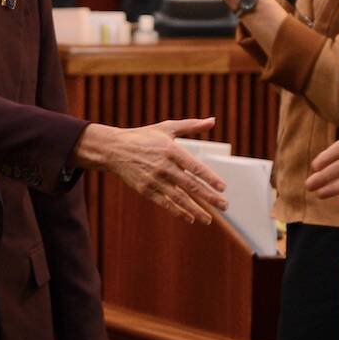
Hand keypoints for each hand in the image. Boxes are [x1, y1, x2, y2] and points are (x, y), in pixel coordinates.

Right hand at [72, 118, 227, 224]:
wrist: (114, 149)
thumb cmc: (143, 137)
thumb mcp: (167, 128)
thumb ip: (191, 126)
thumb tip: (213, 120)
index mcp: (171, 150)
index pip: (195, 167)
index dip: (210, 178)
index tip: (222, 187)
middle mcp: (164, 166)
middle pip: (191, 185)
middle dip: (209, 197)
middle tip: (224, 205)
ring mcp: (154, 180)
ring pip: (179, 198)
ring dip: (195, 210)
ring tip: (209, 219)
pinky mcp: (145, 190)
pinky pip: (165, 203)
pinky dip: (178, 211)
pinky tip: (190, 218)